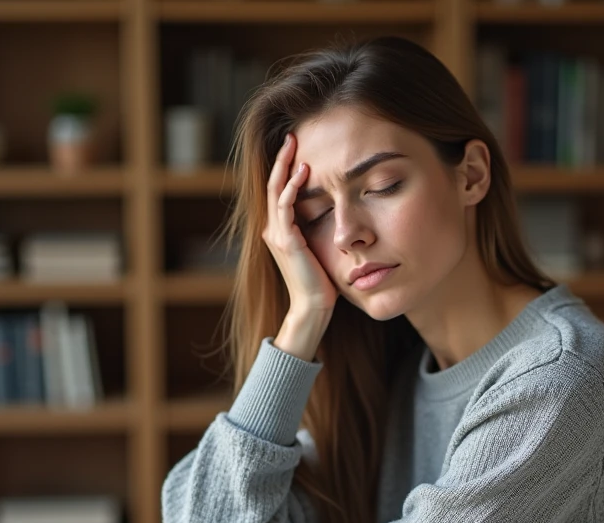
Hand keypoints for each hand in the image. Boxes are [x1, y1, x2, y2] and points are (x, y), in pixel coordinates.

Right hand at [262, 133, 337, 315]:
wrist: (313, 306)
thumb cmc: (320, 281)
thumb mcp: (317, 248)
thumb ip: (315, 229)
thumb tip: (331, 208)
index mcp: (279, 230)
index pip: (278, 190)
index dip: (284, 167)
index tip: (296, 146)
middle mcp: (273, 230)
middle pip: (272, 184)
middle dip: (281, 158)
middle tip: (291, 135)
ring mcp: (277, 234)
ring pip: (275, 190)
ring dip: (285, 166)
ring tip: (295, 145)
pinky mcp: (286, 241)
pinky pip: (285, 206)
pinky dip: (292, 187)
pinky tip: (304, 172)